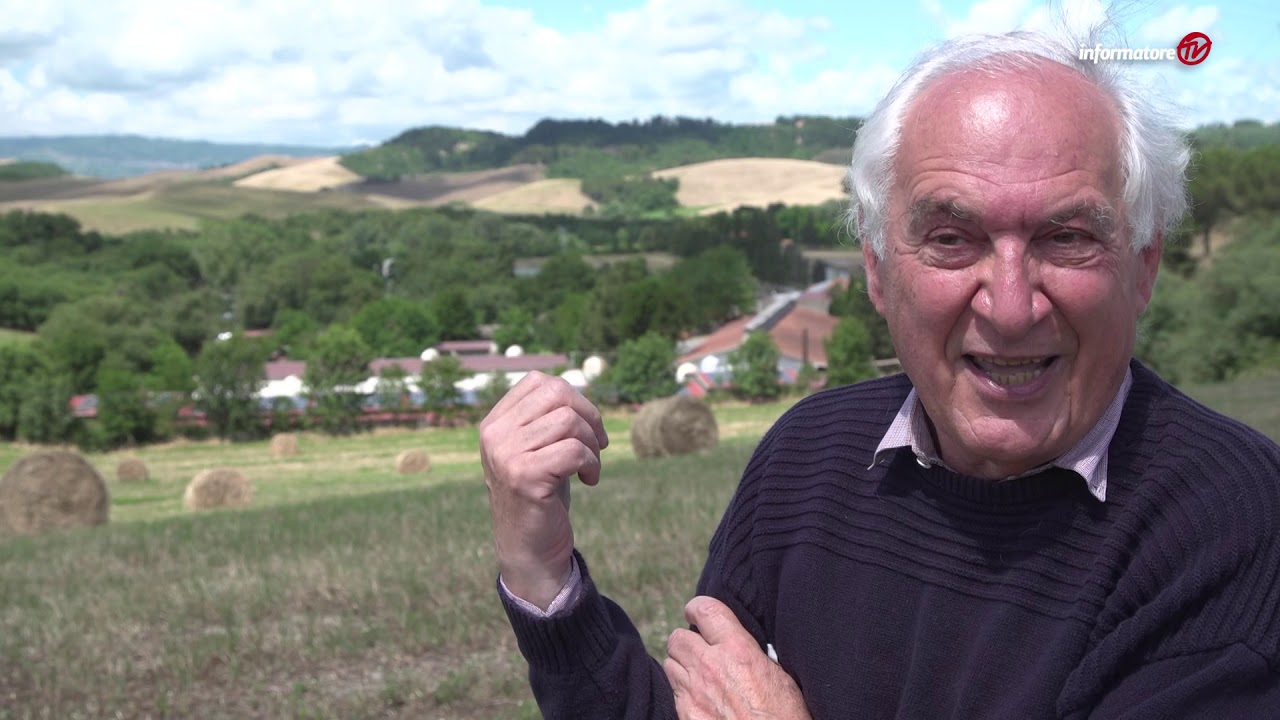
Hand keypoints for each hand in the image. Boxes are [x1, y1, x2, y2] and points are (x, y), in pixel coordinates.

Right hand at [479, 371, 608, 609]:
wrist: (529, 549)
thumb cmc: (541, 494)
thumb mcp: (537, 448)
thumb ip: (546, 417)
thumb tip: (576, 387)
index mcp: (494, 423)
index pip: (539, 382)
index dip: (574, 398)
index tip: (585, 427)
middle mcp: (494, 434)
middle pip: (556, 394)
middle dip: (589, 415)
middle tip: (597, 444)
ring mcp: (506, 455)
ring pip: (569, 421)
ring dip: (592, 444)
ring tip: (591, 467)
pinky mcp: (524, 476)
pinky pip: (574, 451)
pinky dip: (592, 464)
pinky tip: (589, 481)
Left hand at [664, 596, 809, 719]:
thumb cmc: (785, 716)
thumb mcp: (778, 675)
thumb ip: (750, 652)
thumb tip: (737, 641)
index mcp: (738, 650)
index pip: (704, 610)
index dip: (697, 608)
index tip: (697, 613)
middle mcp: (710, 666)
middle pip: (678, 638)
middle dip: (687, 641)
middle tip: (699, 649)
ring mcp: (694, 692)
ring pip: (670, 663)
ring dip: (682, 666)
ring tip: (698, 675)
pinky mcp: (686, 714)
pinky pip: (674, 692)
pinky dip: (682, 691)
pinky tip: (699, 698)